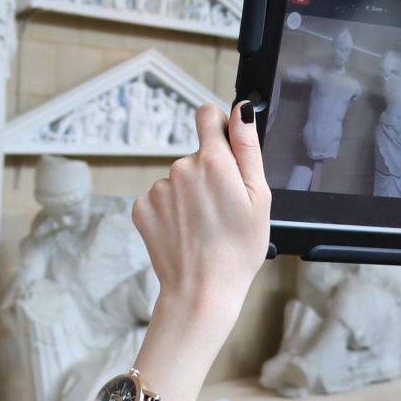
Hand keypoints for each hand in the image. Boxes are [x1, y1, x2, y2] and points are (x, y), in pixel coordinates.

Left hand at [132, 104, 270, 315]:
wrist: (203, 290)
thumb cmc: (239, 248)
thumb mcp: (258, 197)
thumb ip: (247, 147)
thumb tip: (242, 109)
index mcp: (213, 160)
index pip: (207, 115)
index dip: (219, 128)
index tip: (226, 150)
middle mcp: (180, 167)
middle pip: (196, 155)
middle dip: (210, 174)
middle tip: (223, 209)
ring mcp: (158, 188)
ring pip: (178, 180)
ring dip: (190, 195)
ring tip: (204, 226)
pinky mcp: (142, 208)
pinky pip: (160, 199)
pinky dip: (171, 212)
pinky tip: (185, 232)